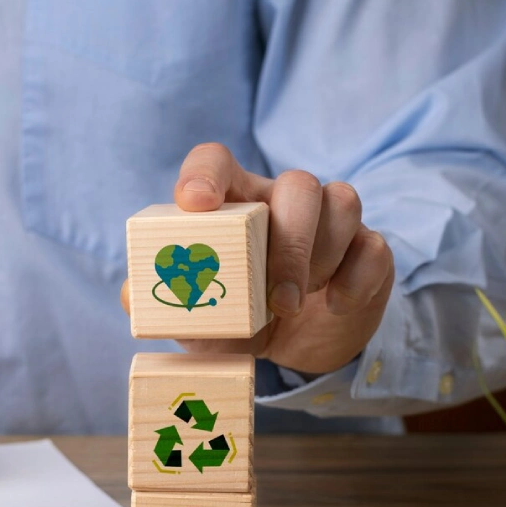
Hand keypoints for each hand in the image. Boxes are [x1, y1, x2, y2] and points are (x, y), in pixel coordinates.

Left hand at [122, 143, 393, 374]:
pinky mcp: (366, 250)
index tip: (196, 204)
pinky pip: (373, 246)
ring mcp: (330, 222)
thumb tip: (131, 294)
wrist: (295, 346)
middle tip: (278, 299)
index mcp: (233, 203)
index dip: (205, 174)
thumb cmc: (238, 318)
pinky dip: (356, 278)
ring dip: (321, 257)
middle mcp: (282, 201)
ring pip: (342, 203)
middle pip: (297, 184)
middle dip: (290, 243)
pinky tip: (335, 306)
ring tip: (298, 304)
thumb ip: (166, 303)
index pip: (216, 160)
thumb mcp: (199, 318)